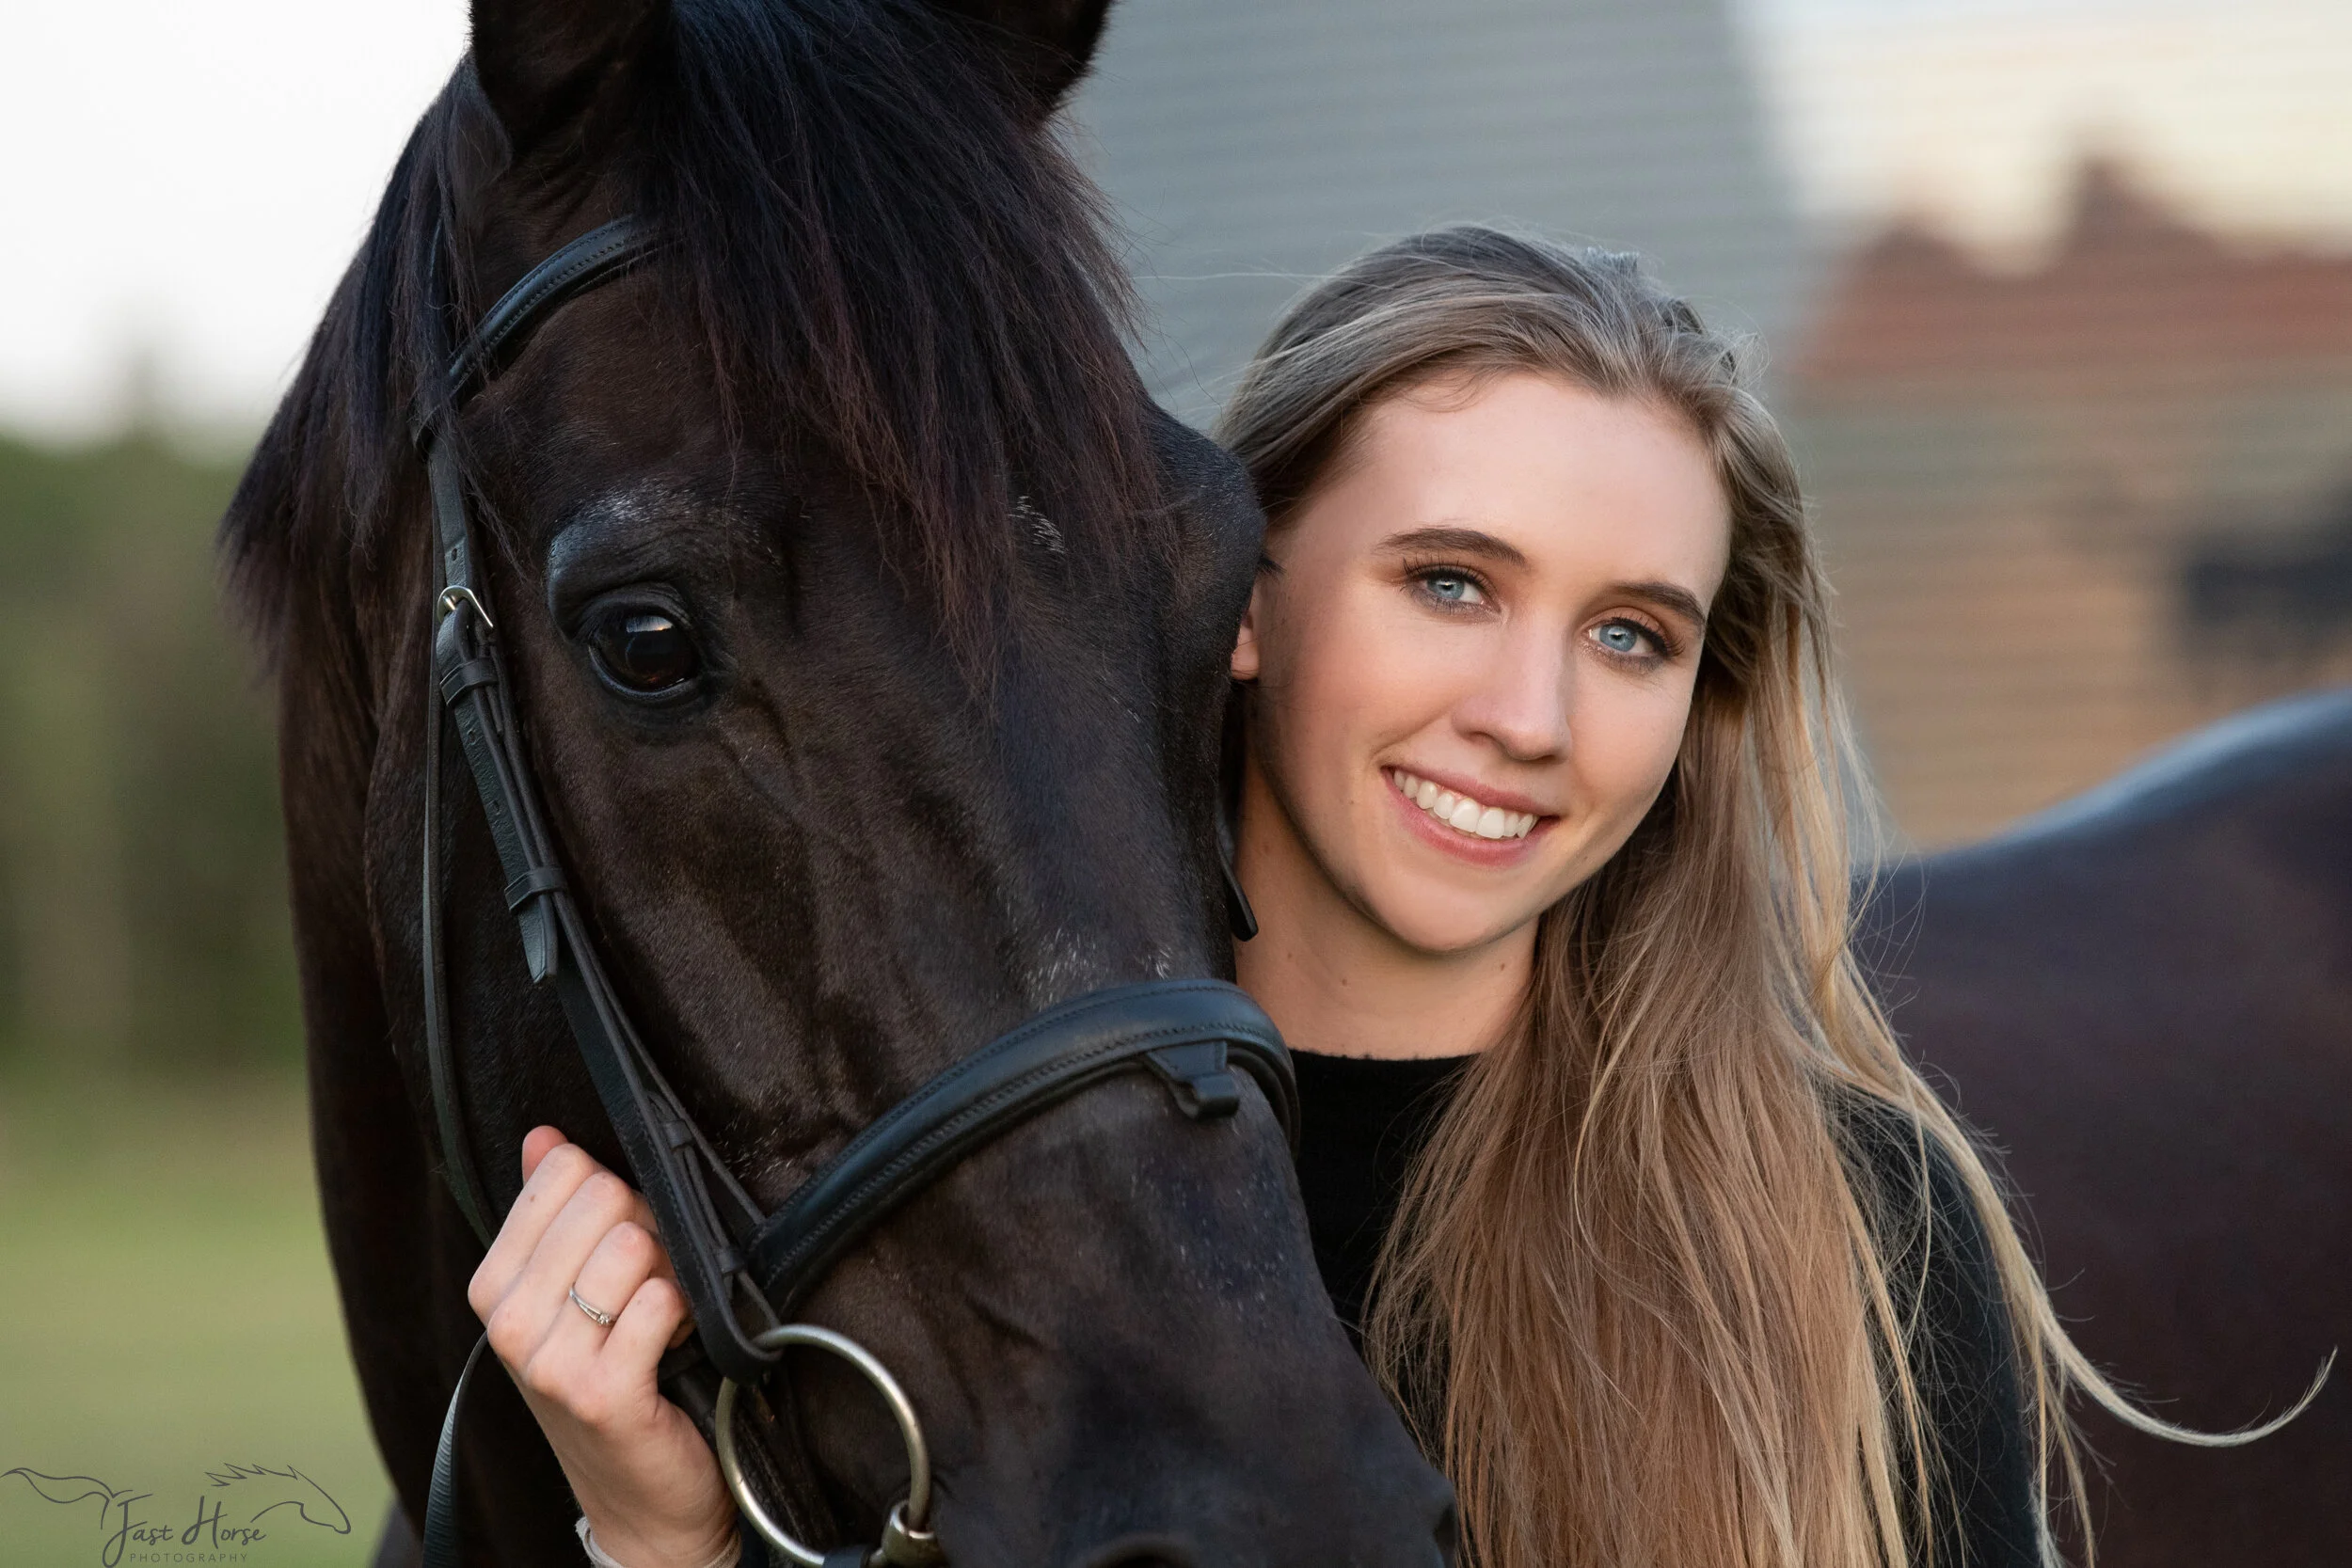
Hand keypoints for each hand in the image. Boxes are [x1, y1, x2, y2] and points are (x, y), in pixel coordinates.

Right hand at [469, 1127, 738, 1567]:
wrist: (642, 1501)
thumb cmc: (615, 1382)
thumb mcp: (571, 1295)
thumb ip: (555, 1211)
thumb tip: (545, 1136)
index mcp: (494, 1285)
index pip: (563, 1172)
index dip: (615, 1194)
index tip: (621, 1244)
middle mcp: (507, 1321)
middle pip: (605, 1198)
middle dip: (647, 1230)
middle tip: (648, 1287)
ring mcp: (547, 1361)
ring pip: (634, 1243)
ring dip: (669, 1274)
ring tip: (661, 1319)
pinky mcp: (599, 1392)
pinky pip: (658, 1299)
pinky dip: (683, 1312)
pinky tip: (676, 1344)